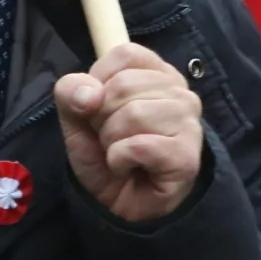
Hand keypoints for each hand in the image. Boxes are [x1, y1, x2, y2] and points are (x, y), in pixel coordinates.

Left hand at [56, 42, 204, 224]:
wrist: (118, 206)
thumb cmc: (105, 155)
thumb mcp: (76, 118)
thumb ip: (72, 92)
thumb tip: (88, 92)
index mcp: (157, 73)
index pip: (125, 54)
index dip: (99, 81)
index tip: (99, 108)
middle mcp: (180, 92)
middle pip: (124, 85)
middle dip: (102, 118)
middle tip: (111, 139)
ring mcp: (188, 123)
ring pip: (132, 115)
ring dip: (111, 141)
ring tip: (121, 154)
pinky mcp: (186, 155)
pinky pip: (138, 145)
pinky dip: (119, 160)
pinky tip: (129, 168)